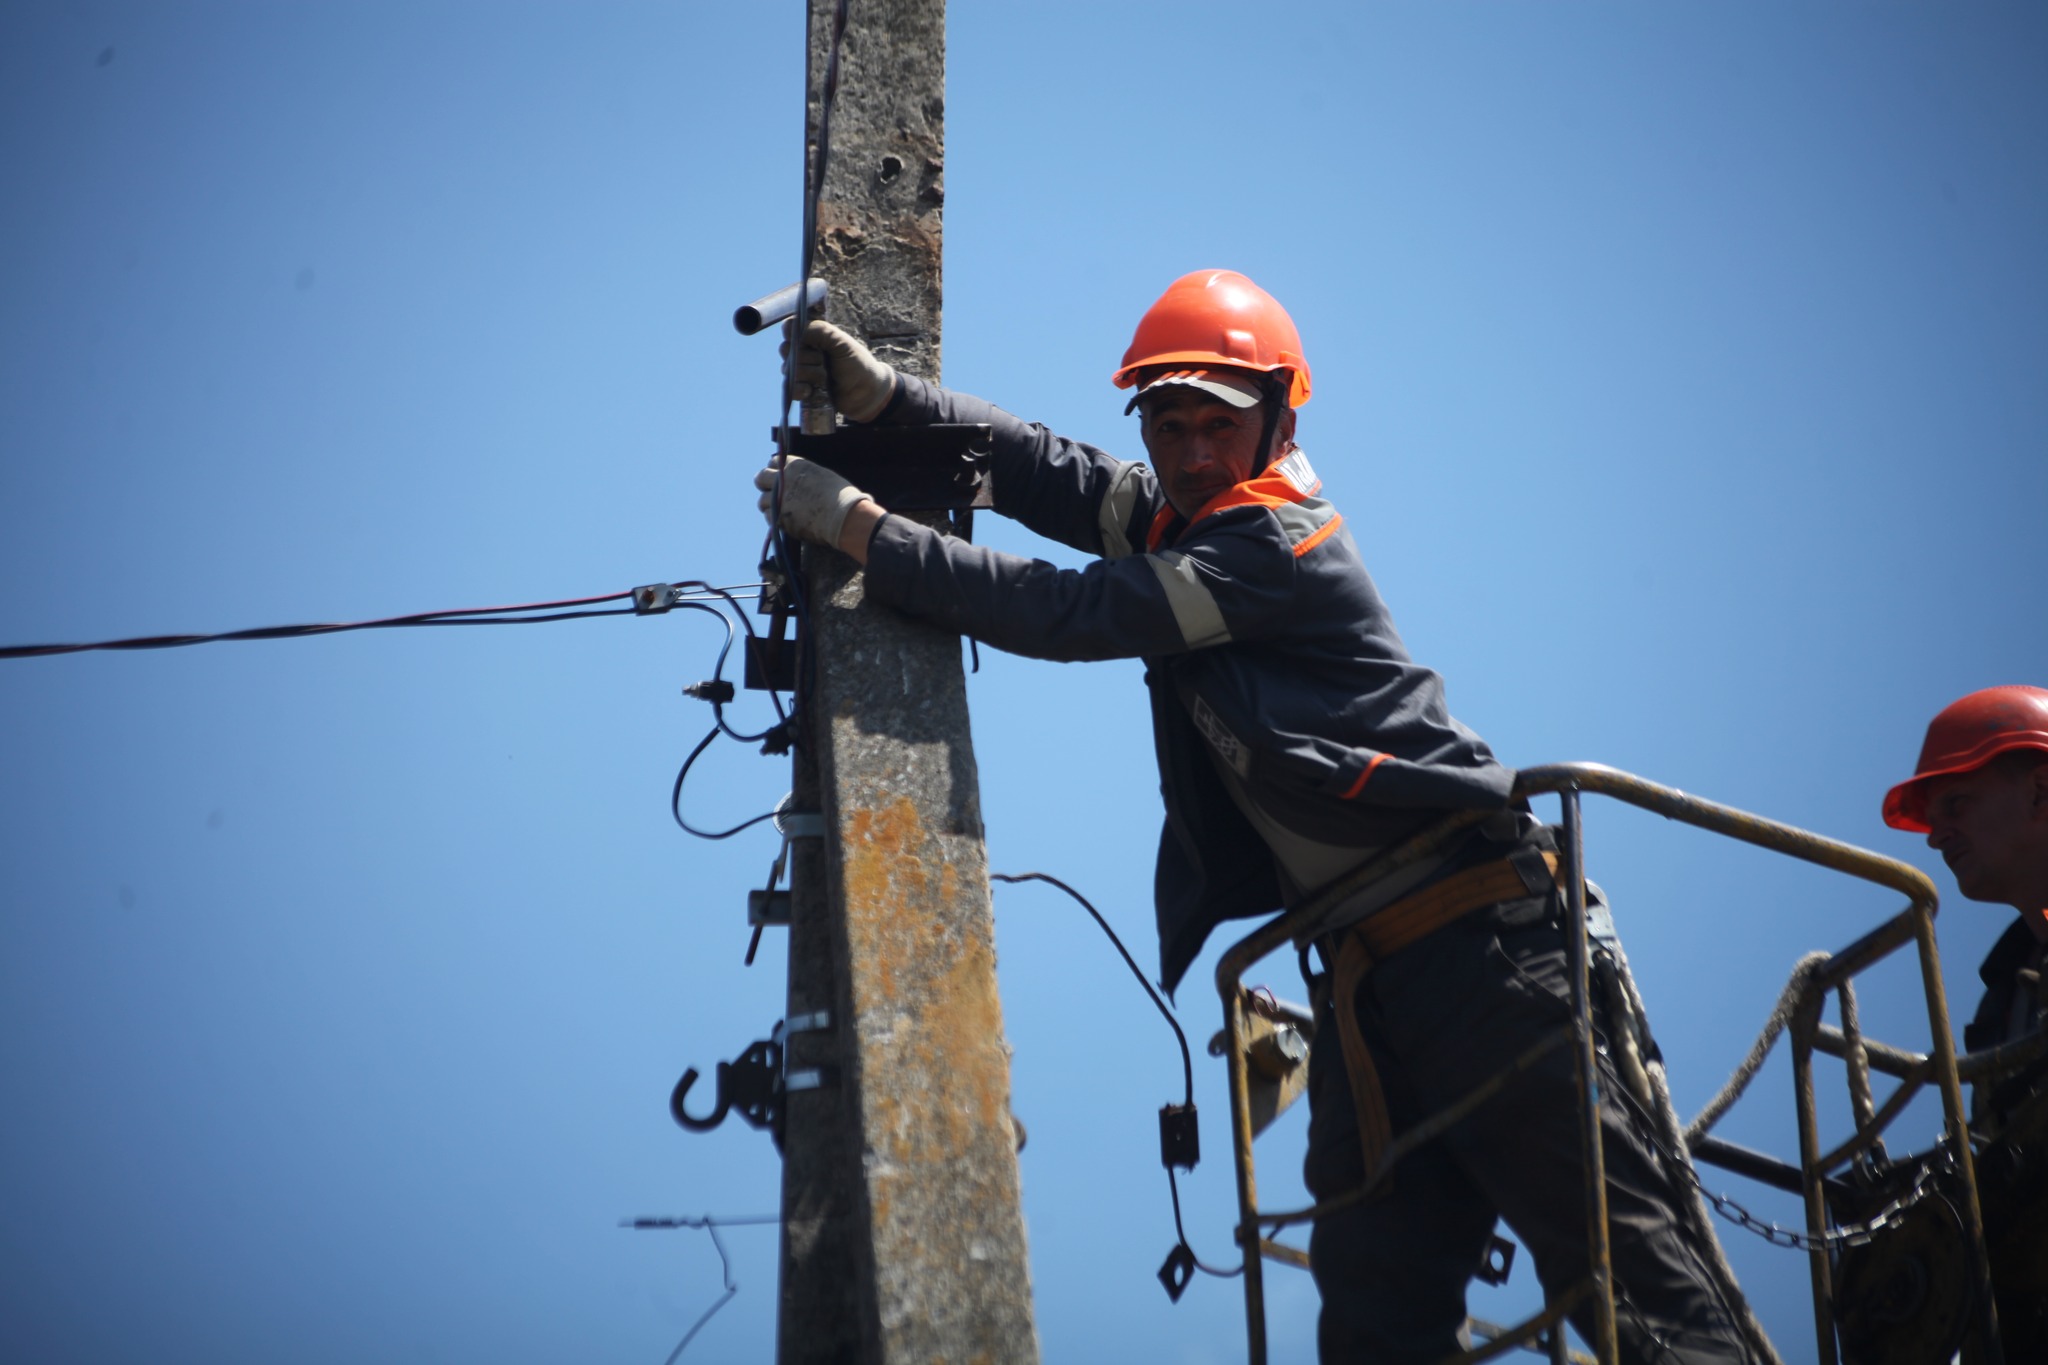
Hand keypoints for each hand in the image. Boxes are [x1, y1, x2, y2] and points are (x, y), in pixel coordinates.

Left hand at [755, 457, 875, 551]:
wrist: (844, 516)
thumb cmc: (840, 496)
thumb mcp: (821, 476)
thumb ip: (803, 476)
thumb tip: (797, 481)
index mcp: (794, 466)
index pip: (773, 463)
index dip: (775, 471)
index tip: (778, 478)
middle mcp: (783, 480)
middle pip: (760, 479)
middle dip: (764, 485)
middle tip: (771, 493)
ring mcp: (779, 500)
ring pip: (762, 501)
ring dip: (769, 505)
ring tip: (781, 510)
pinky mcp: (780, 518)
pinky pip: (768, 517)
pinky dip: (774, 519)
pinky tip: (785, 520)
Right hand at [782, 319, 896, 422]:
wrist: (866, 392)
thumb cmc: (857, 363)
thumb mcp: (842, 343)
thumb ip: (821, 331)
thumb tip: (794, 328)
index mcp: (812, 336)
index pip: (789, 327)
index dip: (791, 332)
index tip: (803, 339)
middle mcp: (803, 352)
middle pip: (786, 349)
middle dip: (806, 356)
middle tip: (823, 360)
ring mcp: (801, 371)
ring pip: (790, 369)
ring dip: (810, 374)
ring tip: (825, 377)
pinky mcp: (802, 390)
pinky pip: (790, 388)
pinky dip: (800, 389)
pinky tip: (812, 390)